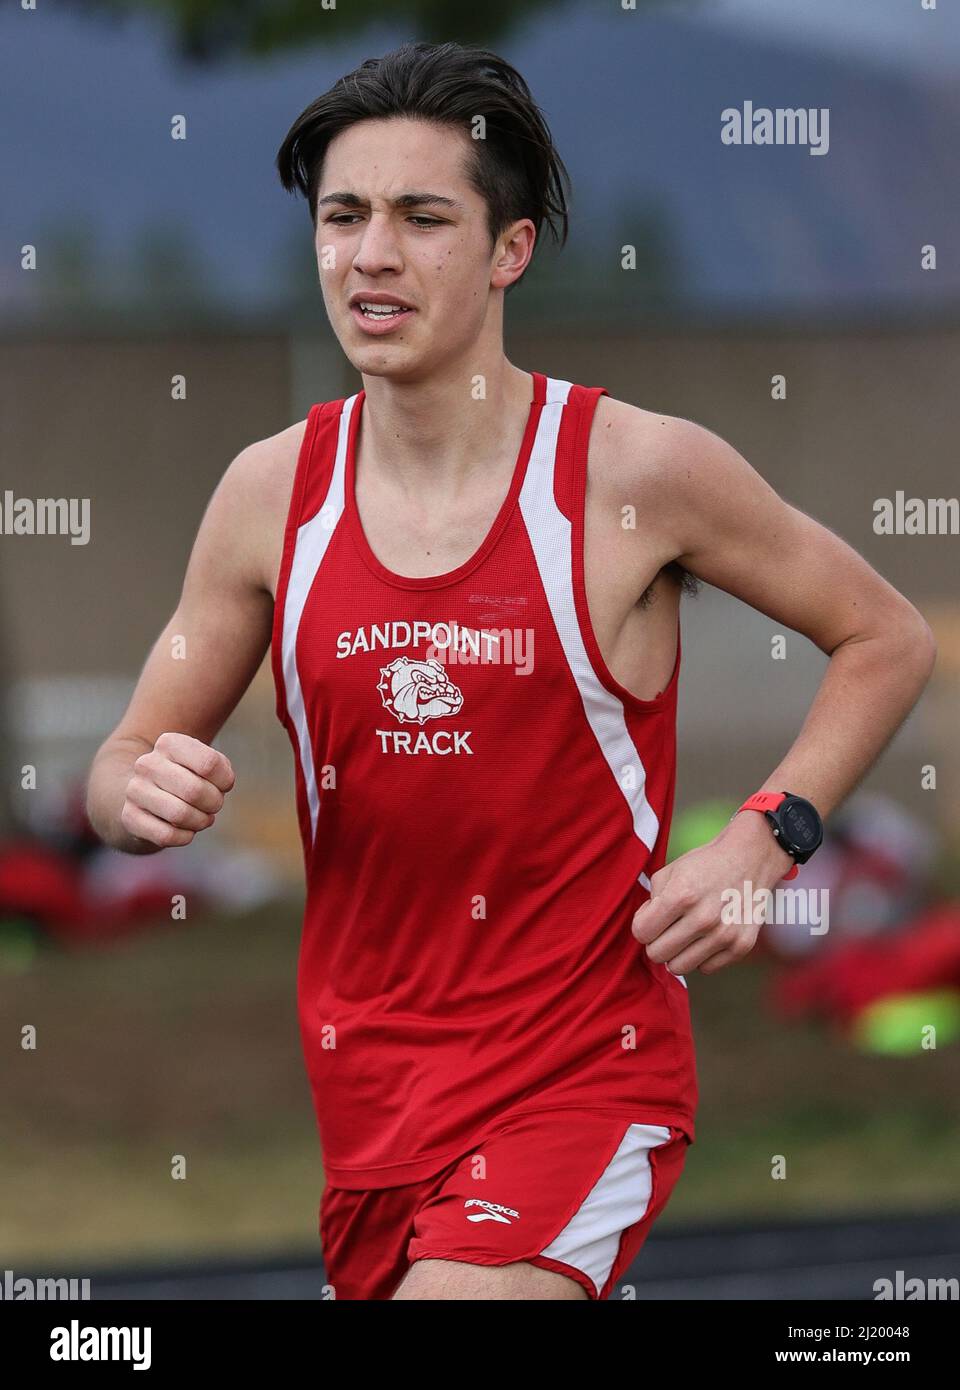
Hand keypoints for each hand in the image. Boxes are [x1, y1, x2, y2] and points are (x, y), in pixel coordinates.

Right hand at [120, 732, 234, 848]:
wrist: (145, 795)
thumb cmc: (187, 778)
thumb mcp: (205, 765)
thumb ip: (220, 769)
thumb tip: (220, 786)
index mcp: (169, 743)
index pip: (210, 763)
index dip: (225, 781)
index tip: (222, 785)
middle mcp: (147, 763)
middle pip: (196, 791)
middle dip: (214, 804)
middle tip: (213, 805)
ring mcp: (135, 790)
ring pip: (180, 815)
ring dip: (200, 822)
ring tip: (201, 818)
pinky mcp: (129, 817)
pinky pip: (166, 835)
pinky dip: (184, 837)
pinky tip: (185, 830)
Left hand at [631, 812, 796, 974]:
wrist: (750, 858)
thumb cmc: (705, 865)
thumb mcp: (670, 872)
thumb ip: (651, 901)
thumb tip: (645, 930)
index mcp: (681, 896)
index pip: (641, 932)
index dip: (642, 925)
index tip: (652, 918)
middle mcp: (704, 918)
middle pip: (657, 955)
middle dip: (656, 942)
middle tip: (667, 929)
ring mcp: (725, 934)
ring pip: (679, 967)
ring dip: (678, 953)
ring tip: (686, 934)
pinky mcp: (741, 946)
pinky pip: (706, 968)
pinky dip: (702, 956)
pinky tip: (708, 936)